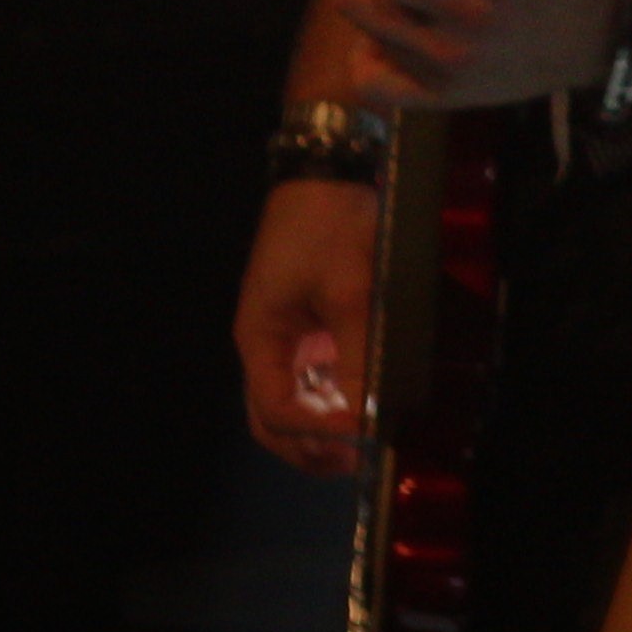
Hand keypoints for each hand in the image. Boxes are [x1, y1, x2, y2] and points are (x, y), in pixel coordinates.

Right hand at [235, 175, 376, 475]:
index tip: (358, 437)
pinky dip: (331, 395)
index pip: (275, 412)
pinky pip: (309, 374)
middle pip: (272, 417)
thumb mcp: (353, 291)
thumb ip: (359, 354)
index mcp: (261, 340)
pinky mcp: (304, 322)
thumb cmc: (331, 228)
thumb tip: (370, 411)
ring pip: (290, 399)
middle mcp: (264, 344)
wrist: (328, 173)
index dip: (315, 433)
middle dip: (311, 445)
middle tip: (359, 458)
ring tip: (363, 438)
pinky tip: (361, 400)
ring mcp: (282, 334)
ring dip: (320, 425)